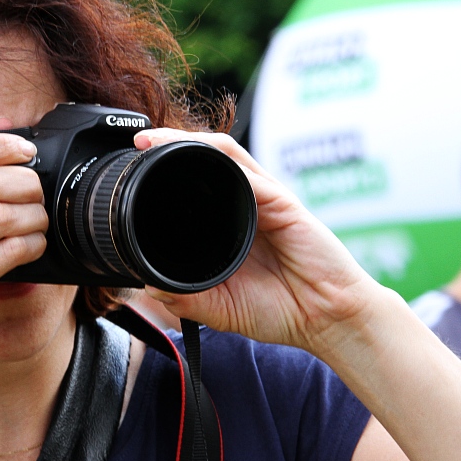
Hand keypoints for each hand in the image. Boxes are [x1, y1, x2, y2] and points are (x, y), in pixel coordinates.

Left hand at [134, 128, 381, 357]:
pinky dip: (229, 168)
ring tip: (161, 139)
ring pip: (226, 155)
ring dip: (192, 142)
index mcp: (229, 221)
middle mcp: (246, 202)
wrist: (327, 320)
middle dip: (172, 143)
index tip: (133, 163)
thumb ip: (186, 297)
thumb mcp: (220, 307)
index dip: (165, 167)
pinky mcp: (285, 205)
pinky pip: (253, 179)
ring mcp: (266, 200)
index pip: (195, 180)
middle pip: (207, 158)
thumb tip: (148, 286)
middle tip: (142, 142)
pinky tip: (207, 164)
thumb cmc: (280, 310)